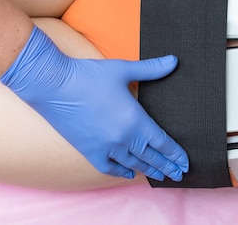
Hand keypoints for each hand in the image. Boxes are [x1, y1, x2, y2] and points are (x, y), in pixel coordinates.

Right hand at [0, 26, 188, 180]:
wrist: (53, 84)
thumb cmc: (88, 75)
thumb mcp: (123, 69)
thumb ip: (151, 69)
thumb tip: (174, 61)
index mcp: (134, 120)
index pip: (162, 143)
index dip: (176, 154)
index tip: (185, 163)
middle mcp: (122, 138)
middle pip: (151, 158)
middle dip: (167, 167)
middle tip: (179, 175)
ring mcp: (104, 147)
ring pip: (132, 164)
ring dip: (148, 171)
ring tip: (160, 176)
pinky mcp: (88, 150)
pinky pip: (108, 167)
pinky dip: (120, 171)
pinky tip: (128, 173)